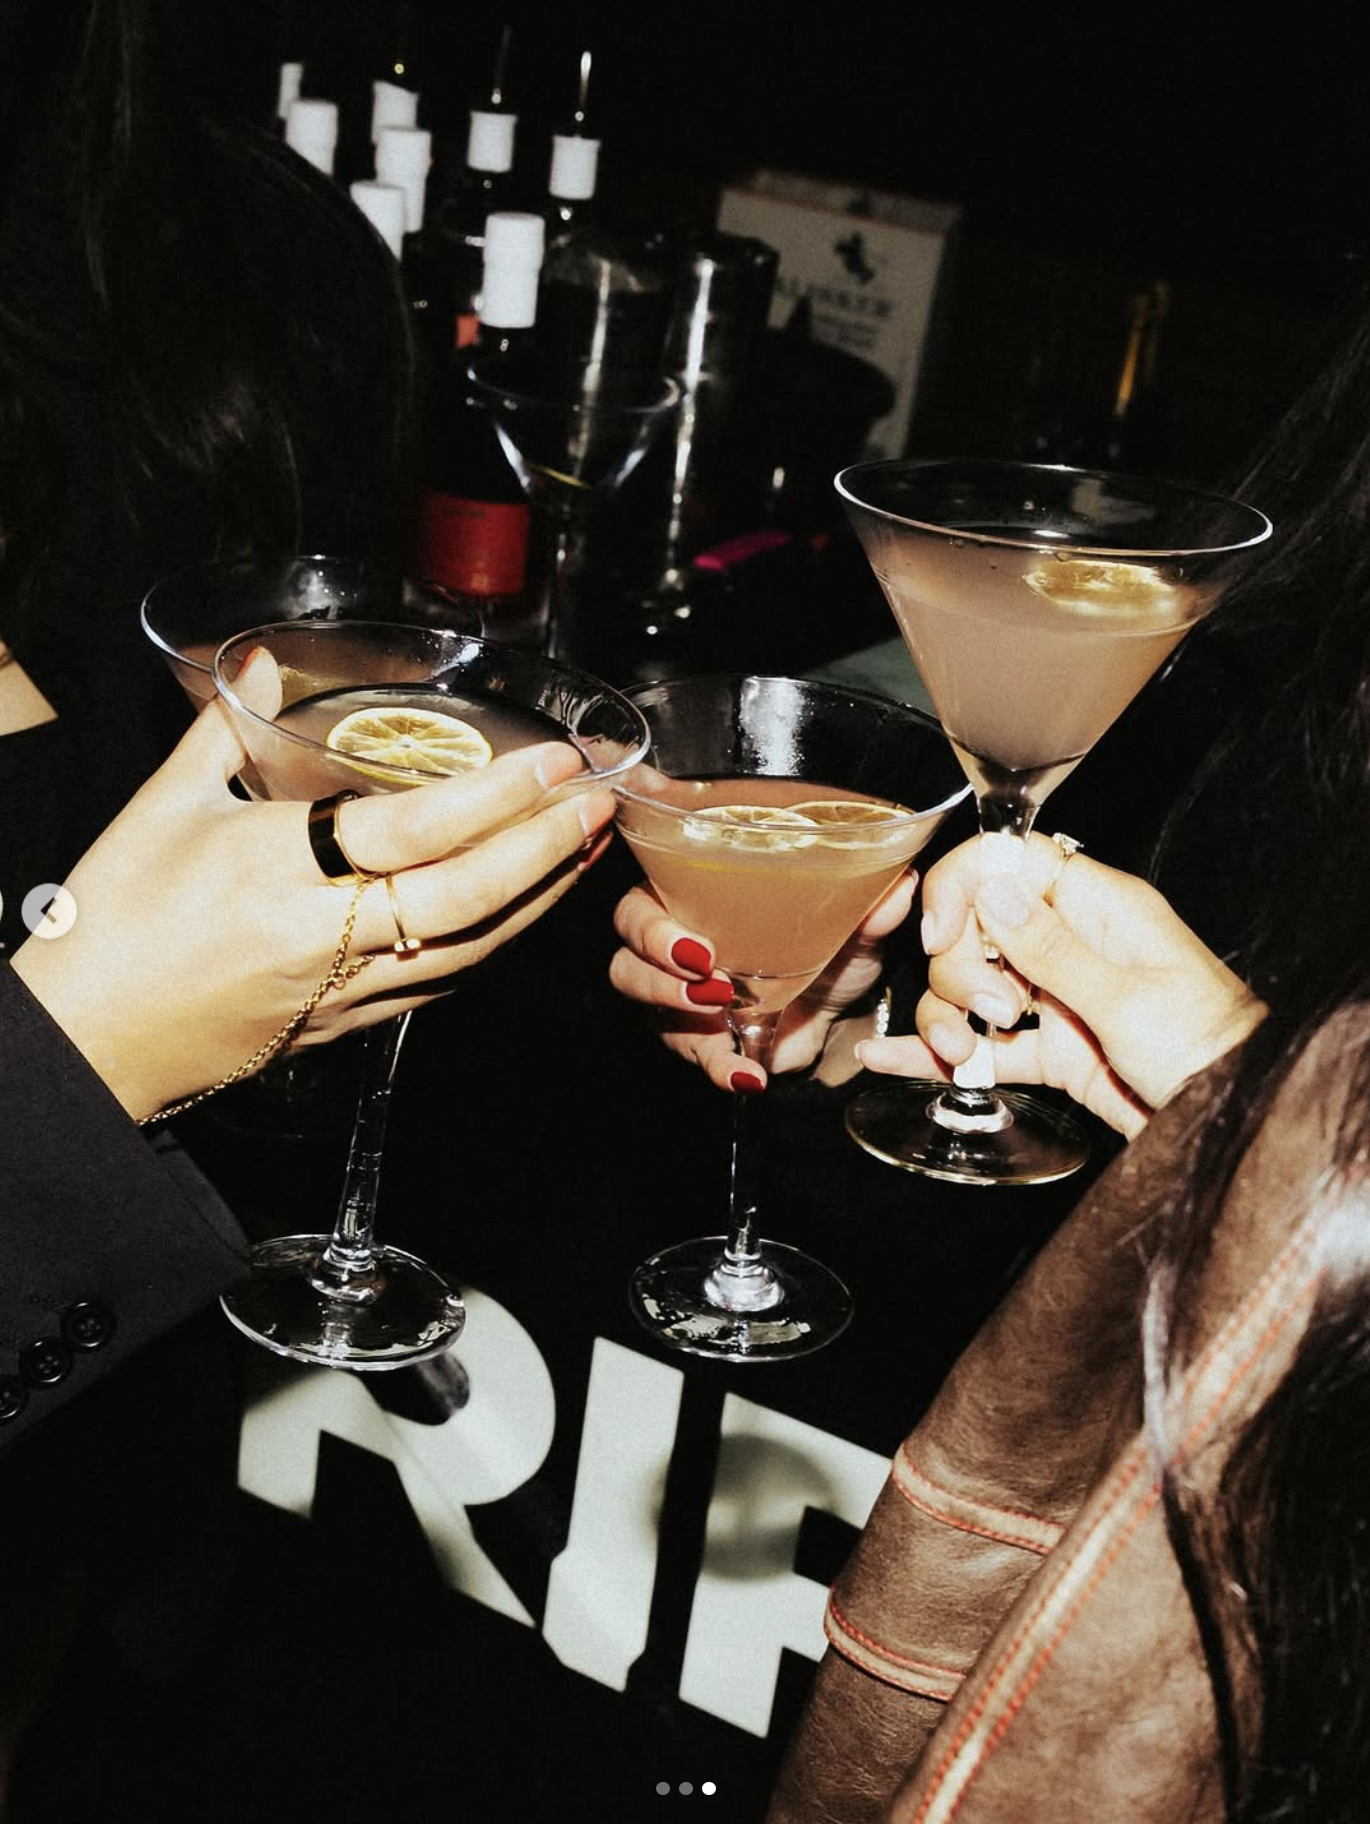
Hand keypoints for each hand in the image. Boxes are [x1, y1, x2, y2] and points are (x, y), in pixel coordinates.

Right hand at [12, 696, 612, 1121]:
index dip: (496, 795)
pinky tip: (522, 911)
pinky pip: (441, 984)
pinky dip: (492, 943)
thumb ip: (226, 730)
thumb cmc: (112, 922)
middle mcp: (324, 934)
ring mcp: (344, 989)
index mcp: (276, 870)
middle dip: (544, 847)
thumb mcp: (160, 808)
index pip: (415, 827)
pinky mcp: (348, 1026)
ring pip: (469, 948)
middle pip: (465, 894)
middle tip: (598, 801)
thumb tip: (272, 667)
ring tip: (583, 848)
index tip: (553, 762)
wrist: (87, 1043)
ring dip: (537, 898)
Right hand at [608, 871, 918, 1091]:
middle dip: (656, 965)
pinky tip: (747, 1073)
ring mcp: (677, 993)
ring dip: (673, 1006)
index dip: (652, 922)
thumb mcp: (853, 929)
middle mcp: (674, 940)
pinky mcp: (696, 1038)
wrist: (839, 1014)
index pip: (644, 897)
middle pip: (628, 948)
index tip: (691, 942)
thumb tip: (901, 883)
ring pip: (640, 996)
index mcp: (697, 895)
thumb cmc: (830, 951)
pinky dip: (719, 1066)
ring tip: (719, 1012)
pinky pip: (691, 1053)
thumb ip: (870, 907)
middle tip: (704, 974)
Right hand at [856, 833, 1265, 1136]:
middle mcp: (1071, 945)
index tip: (941, 934)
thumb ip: (1053, 947)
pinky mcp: (1052, 1052)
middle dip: (961, 970)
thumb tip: (994, 888)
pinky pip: (984, 1044)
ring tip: (961, 1053)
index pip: (1009, 862)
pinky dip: (939, 1052)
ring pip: (971, 989)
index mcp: (1099, 908)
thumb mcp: (1129, 997)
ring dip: (949, 1017)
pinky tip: (887, 1059)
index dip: (962, 888)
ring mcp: (1057, 999)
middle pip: (975, 930)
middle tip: (995, 1009)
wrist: (1238, 1121)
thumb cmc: (1212, 1048)